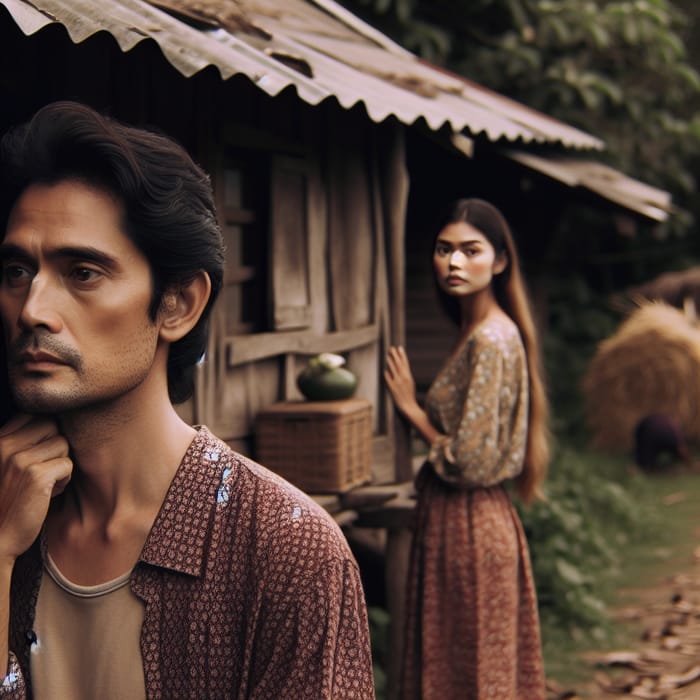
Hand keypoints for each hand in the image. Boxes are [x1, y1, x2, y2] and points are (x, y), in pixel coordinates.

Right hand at [0, 415, 71, 564]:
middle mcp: (5, 445)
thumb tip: (56, 419)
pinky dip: (65, 479)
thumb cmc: (9, 498)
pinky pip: (68, 464)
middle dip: (56, 447)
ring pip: (63, 443)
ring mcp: (19, 459)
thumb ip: (24, 441)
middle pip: (52, 425)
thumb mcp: (8, 463)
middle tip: (43, 470)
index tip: (38, 455)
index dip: (45, 433)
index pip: (35, 414)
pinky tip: (49, 493)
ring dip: (61, 464)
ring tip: (44, 483)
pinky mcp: (35, 475)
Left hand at [384, 346, 418, 417]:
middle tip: (391, 348)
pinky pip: (388, 378)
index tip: (399, 347)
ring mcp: (397, 382)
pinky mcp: (392, 388)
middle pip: (398, 363)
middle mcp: (403, 377)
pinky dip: (386, 373)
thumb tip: (401, 367)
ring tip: (387, 355)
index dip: (402, 354)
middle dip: (395, 355)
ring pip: (393, 369)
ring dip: (390, 361)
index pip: (405, 362)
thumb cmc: (410, 395)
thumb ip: (405, 375)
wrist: (408, 406)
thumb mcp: (410, 383)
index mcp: (409, 376)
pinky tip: (384, 370)